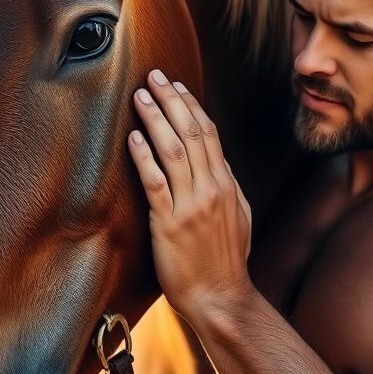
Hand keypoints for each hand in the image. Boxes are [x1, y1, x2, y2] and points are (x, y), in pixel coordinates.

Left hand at [127, 69, 253, 323]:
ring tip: (140, 96)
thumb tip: (215, 162)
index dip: (191, 106)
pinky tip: (134, 138)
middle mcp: (211, 189)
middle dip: (172, 101)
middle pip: (192, 133)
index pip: (209, 134)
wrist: (221, 297)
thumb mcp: (238, 217)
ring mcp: (191, 205)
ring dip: (156, 119)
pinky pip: (156, 183)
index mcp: (227, 184)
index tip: (176, 86)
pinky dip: (145, 156)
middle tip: (154, 76)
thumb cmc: (227, 261)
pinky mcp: (171, 223)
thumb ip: (226, 187)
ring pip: (174, 151)